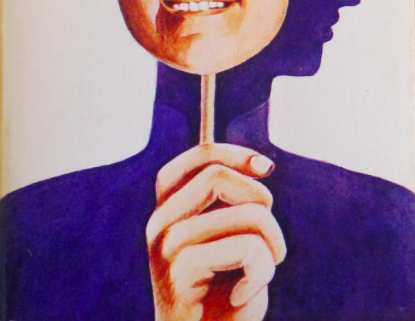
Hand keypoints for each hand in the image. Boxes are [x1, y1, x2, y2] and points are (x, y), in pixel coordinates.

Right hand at [146, 144, 285, 320]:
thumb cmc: (223, 298)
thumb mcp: (229, 241)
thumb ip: (232, 205)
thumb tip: (259, 164)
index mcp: (169, 207)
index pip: (200, 156)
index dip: (236, 154)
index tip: (267, 168)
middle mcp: (160, 219)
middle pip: (219, 175)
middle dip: (262, 201)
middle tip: (271, 240)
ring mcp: (165, 243)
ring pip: (247, 215)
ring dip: (273, 244)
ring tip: (262, 272)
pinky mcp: (179, 269)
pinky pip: (247, 249)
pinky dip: (262, 272)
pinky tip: (244, 295)